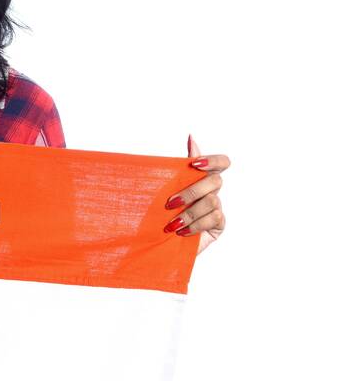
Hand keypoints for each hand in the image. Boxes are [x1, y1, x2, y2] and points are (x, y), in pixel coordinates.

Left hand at [162, 134, 227, 253]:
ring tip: (171, 223)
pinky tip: (181, 232)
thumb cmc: (161, 213)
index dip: (213, 160)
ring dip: (189, 212)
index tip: (194, 164)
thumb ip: (179, 167)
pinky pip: (214, 219)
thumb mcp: (165, 190)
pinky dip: (195, 225)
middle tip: (170, 202)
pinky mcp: (219, 226)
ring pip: (213, 201)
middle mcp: (212, 192)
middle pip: (216, 181)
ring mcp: (217, 209)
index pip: (222, 163)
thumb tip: (191, 136)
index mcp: (201, 180)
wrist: (157, 243)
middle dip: (191, 191)